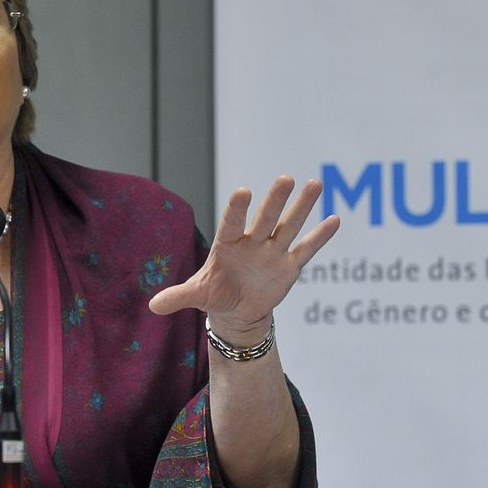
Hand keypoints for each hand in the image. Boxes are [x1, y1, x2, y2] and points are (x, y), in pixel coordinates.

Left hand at [148, 176, 339, 343]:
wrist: (237, 309)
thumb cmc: (215, 294)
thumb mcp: (197, 295)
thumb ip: (178, 296)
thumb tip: (152, 306)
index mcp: (228, 244)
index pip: (232, 223)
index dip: (237, 209)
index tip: (243, 192)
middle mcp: (252, 242)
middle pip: (266, 218)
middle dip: (275, 200)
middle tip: (286, 178)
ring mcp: (272, 251)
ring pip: (289, 225)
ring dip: (302, 207)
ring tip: (315, 184)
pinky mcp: (289, 265)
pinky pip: (306, 249)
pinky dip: (320, 237)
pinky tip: (335, 220)